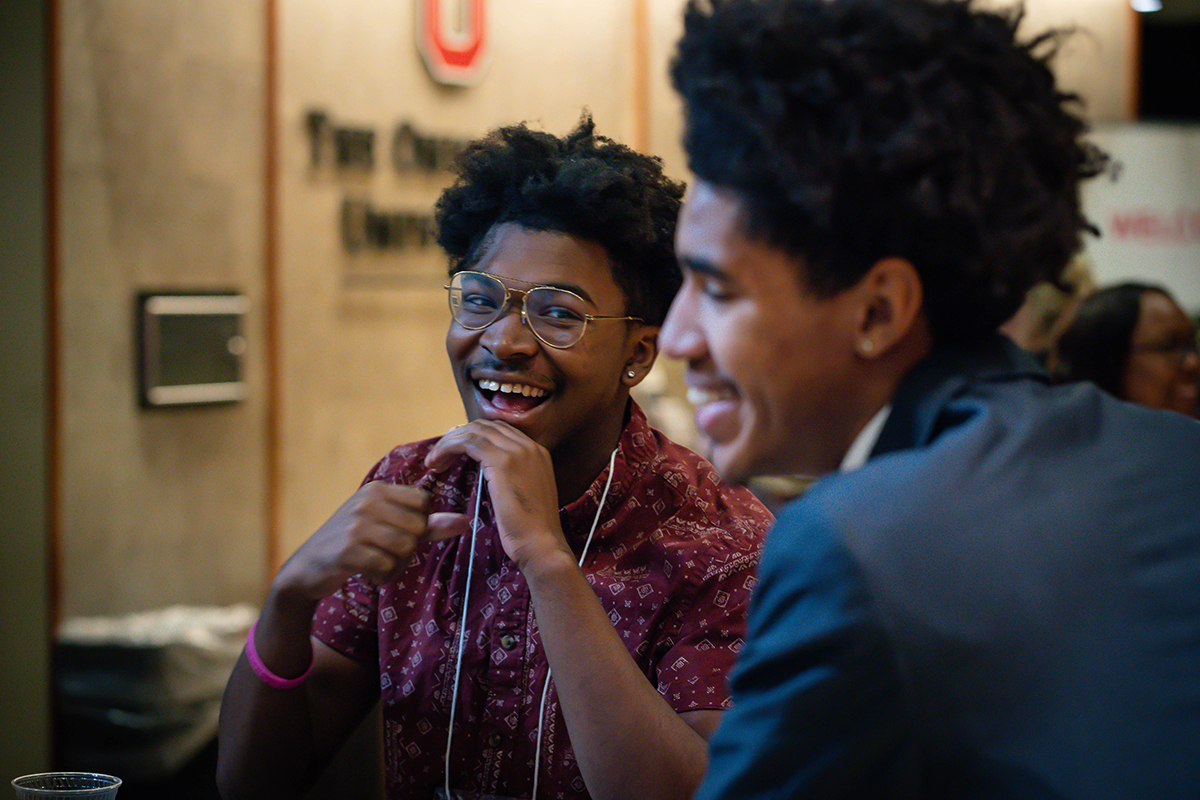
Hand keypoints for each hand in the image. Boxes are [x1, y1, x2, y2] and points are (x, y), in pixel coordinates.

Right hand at [274, 481, 468, 601]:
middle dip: (408, 548)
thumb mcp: (388, 526)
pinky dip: (382, 577)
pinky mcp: (349, 550)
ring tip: (375, 562)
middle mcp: (367, 502)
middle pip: (418, 528)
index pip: (425, 503)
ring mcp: (356, 525)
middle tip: (384, 551)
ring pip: (406, 548)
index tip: (395, 531)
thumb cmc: (354, 544)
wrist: (306, 568)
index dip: (419, 524)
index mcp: (378, 489)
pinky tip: (366, 573)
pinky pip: (387, 567)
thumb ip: (428, 524)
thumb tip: (465, 521)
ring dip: (395, 564)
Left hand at [425, 420, 571, 570]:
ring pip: (474, 431)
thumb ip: (510, 478)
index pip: (499, 432)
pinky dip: (448, 448)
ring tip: (435, 461)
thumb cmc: (530, 530)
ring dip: (449, 442)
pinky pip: (468, 442)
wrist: (541, 544)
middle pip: (486, 427)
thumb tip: (485, 473)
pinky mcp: (503, 461)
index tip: (456, 454)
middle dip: (459, 437)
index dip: (473, 438)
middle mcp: (529, 446)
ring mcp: (518, 451)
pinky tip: (437, 463)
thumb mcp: (522, 495)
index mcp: (537, 453)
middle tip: (441, 456)